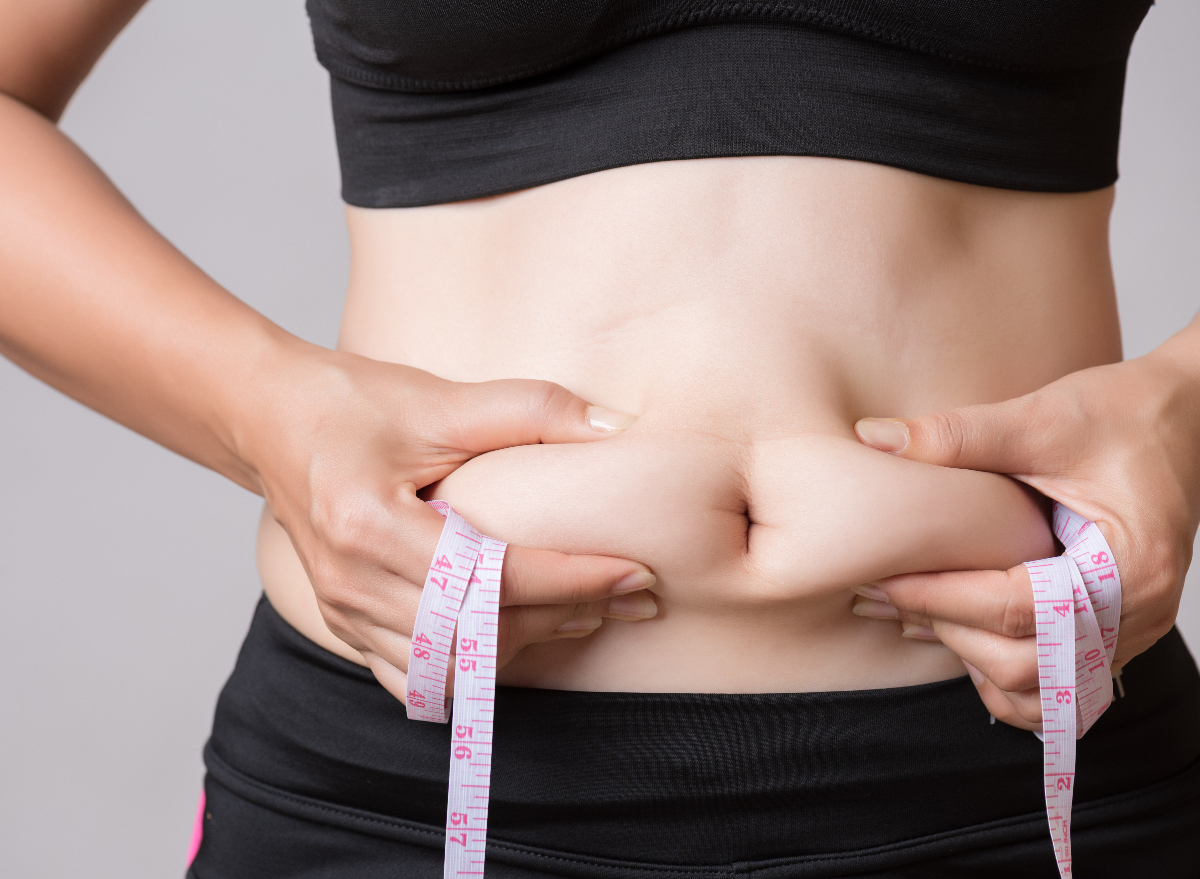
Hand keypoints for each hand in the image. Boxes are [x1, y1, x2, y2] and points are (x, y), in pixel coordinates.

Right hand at [242, 343, 657, 703]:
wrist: (271, 419)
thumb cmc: (349, 404)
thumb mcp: (437, 398)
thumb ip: (528, 410)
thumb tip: (612, 429)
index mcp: (370, 526)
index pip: (493, 578)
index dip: (573, 579)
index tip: (632, 572)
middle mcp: (353, 583)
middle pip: (479, 632)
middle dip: (566, 615)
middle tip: (630, 596)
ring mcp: (343, 612)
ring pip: (452, 668)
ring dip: (527, 646)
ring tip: (586, 613)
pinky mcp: (345, 624)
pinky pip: (418, 676)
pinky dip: (474, 667)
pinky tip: (517, 637)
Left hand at [851, 335, 1199, 729]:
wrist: (1179, 415)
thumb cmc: (1121, 413)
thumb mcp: (1040, 416)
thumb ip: (958, 436)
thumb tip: (875, 439)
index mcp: (1131, 565)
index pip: (1018, 610)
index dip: (942, 597)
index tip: (885, 579)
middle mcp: (1139, 612)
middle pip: (1023, 664)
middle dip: (947, 630)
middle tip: (888, 593)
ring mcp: (1130, 631)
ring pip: (1038, 693)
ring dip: (971, 661)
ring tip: (918, 612)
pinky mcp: (1112, 632)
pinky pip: (1057, 689)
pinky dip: (1004, 676)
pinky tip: (960, 633)